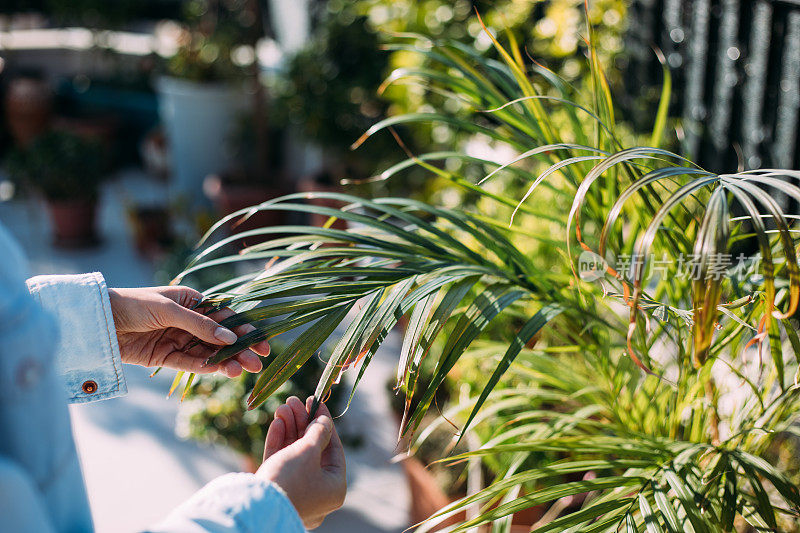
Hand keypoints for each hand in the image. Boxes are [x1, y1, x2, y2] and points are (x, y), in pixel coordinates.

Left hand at [108, 286, 268, 376]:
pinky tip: (218, 370)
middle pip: (220, 338)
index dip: (245, 330)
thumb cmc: (134, 304)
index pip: (225, 317)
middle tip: (257, 364)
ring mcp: (178, 339)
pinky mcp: (165, 357)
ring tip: (240, 372)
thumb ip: (200, 325)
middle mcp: (189, 321)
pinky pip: (189, 363)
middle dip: (240, 350)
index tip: (263, 343)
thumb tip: (230, 338)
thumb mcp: (169, 310)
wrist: (98, 320)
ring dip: (224, 361)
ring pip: (208, 352)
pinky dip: (204, 367)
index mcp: (193, 302)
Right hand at [257, 397, 345, 528]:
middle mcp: (317, 491)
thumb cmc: (291, 479)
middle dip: (302, 422)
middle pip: (312, 448)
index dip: (324, 423)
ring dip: (289, 427)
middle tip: (295, 401)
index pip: (333, 448)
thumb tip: (324, 421)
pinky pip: (282, 462)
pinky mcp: (277, 488)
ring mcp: (297, 491)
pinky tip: (277, 422)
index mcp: (334, 487)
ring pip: (294, 453)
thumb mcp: (309, 451)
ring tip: (283, 406)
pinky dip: (279, 442)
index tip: (317, 403)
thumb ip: (318, 432)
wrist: (256, 507)